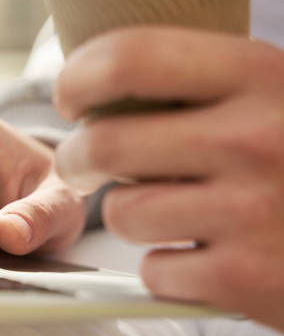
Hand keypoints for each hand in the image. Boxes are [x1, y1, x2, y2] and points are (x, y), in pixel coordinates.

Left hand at [54, 26, 283, 330]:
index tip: (71, 98)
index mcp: (259, 76)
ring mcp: (252, 212)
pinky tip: (200, 256)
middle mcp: (254, 139)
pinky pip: (155, 271)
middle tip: (82, 165)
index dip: (79, 77)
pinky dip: (166, 269)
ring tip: (164, 212)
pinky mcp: (246, 278)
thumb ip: (202, 84)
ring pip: (122, 213)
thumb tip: (101, 79)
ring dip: (128, 216)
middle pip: (105, 144)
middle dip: (77, 159)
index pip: (130, 58)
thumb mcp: (272, 95)